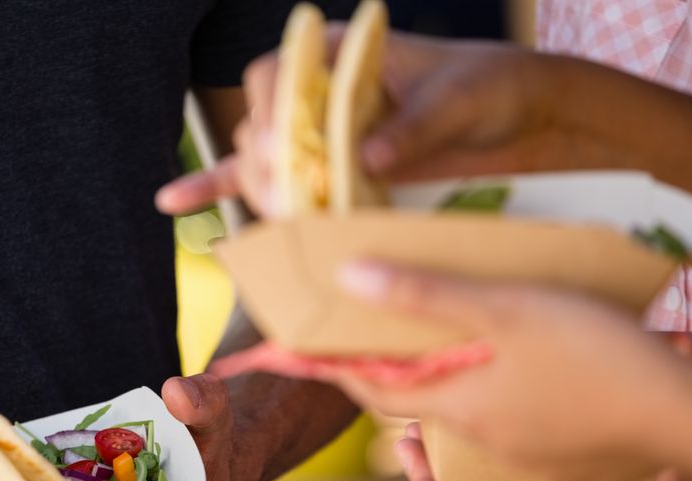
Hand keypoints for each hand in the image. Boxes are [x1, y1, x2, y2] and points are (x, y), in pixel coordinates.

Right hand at [155, 31, 584, 216]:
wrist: (517, 117)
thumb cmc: (488, 88)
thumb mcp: (459, 99)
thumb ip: (414, 125)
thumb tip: (366, 156)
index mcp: (340, 53)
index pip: (276, 74)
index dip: (274, 114)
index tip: (292, 152)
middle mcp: (316, 91)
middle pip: (260, 127)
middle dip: (272, 167)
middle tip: (300, 198)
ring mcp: (314, 131)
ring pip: (259, 161)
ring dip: (264, 192)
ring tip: (287, 217)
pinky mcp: (319, 167)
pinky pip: (257, 177)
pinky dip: (214, 188)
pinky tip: (174, 202)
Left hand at [329, 264, 691, 472]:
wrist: (686, 417)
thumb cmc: (595, 358)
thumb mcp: (505, 309)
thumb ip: (424, 295)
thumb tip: (347, 278)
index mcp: (458, 406)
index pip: (375, 393)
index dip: (342, 369)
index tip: (313, 350)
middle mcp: (480, 436)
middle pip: (413, 406)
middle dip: (387, 375)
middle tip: (370, 337)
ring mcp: (521, 450)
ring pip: (457, 414)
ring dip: (434, 384)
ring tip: (430, 344)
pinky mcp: (556, 448)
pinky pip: (498, 420)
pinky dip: (479, 393)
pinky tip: (498, 362)